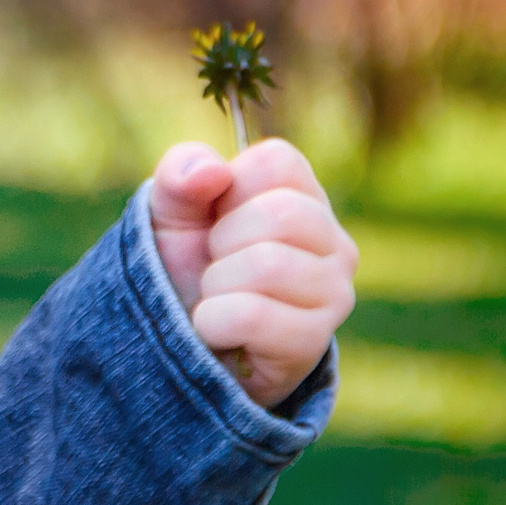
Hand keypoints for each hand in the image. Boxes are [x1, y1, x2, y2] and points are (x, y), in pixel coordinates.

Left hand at [148, 138, 356, 409]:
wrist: (179, 344)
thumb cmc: (185, 265)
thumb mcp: (170, 210)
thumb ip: (179, 174)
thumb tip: (212, 171)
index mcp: (305, 199)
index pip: (279, 161)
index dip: (229, 187)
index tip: (217, 218)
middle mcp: (335, 244)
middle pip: (281, 214)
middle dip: (222, 241)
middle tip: (216, 265)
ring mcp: (333, 295)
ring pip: (268, 265)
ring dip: (216, 284)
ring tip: (218, 297)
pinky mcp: (312, 342)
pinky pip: (252, 315)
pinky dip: (213, 320)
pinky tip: (218, 329)